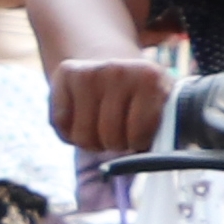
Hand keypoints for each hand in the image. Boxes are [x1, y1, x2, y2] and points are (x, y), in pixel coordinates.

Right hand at [45, 48, 175, 154]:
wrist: (113, 62)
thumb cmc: (142, 96)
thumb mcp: (161, 105)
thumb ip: (163, 130)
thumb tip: (148, 161)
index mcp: (150, 78)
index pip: (138, 134)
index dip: (137, 144)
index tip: (139, 137)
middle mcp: (119, 70)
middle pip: (109, 137)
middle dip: (114, 144)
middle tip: (120, 133)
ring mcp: (89, 71)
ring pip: (83, 136)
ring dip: (92, 142)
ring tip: (102, 129)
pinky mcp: (66, 74)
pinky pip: (60, 124)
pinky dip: (69, 132)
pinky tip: (81, 120)